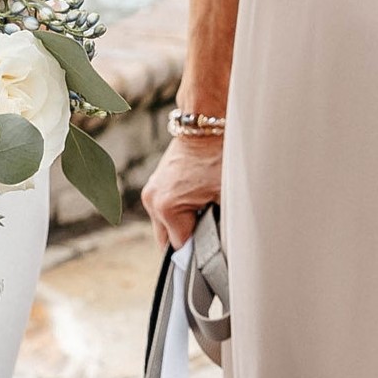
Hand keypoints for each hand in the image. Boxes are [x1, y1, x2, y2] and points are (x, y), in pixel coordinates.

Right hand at [142, 132, 222, 250]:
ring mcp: (151, 192)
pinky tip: (197, 201)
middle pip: (168, 240)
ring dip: (183, 225)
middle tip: (210, 230)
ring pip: (166, 225)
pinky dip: (179, 211)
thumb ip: (218, 227)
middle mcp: (152, 201)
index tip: (212, 246)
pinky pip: (165, 210)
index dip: (198, 251)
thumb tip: (218, 248)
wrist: (206, 125)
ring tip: (204, 210)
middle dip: (188, 239)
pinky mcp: (154, 184)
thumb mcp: (226, 196)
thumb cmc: (219, 156)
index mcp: (167, 207)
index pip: (180, 248)